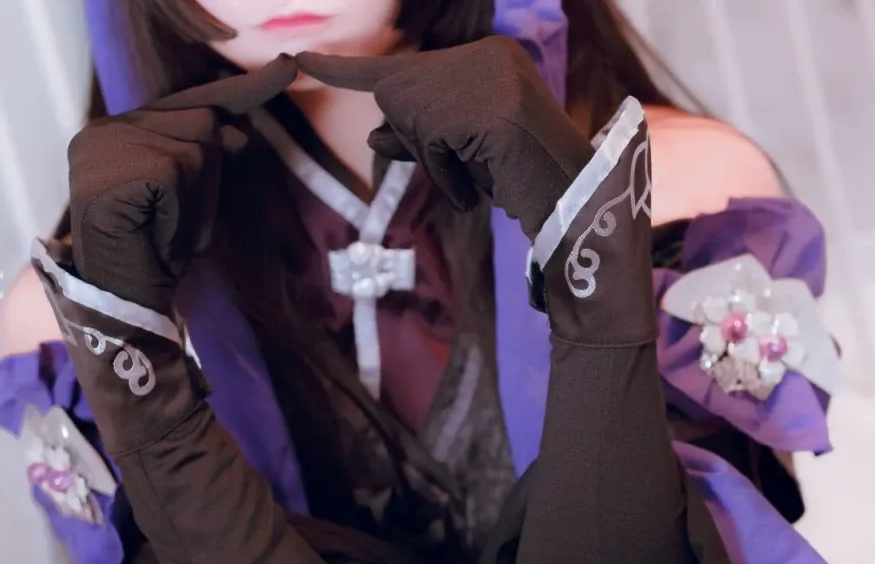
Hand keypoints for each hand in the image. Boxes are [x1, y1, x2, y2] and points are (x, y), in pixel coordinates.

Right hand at [68, 56, 298, 313]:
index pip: (188, 101)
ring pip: (196, 149)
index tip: (288, 68)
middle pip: (200, 123)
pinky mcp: (115, 166)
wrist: (125, 305)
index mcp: (116, 132)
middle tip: (170, 226)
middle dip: (205, 179)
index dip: (241, 90)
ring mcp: (104, 144)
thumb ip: (205, 160)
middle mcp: (103, 129)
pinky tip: (156, 233)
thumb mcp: (189, 201)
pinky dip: (183, 210)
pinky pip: (180, 172)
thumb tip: (236, 132)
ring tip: (161, 233)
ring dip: (195, 201)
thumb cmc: (155, 257)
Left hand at [296, 38, 592, 238]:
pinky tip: (481, 182)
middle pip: (400, 99)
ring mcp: (478, 77)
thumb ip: (422, 142)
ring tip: (484, 173)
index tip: (300, 62)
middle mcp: (480, 55)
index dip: (347, 72)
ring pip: (410, 124)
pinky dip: (446, 175)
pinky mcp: (472, 106)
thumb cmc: (526, 183)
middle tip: (466, 167)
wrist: (574, 198)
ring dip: (437, 162)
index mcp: (488, 58)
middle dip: (414, 142)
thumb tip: (374, 138)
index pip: (409, 69)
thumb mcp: (467, 158)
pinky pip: (428, 148)